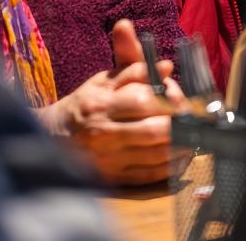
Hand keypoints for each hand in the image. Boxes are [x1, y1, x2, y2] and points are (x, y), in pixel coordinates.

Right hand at [37, 21, 185, 184]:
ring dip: (180, 145)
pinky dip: (171, 166)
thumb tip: (167, 66)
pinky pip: (151, 175)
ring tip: (190, 135)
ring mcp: (109, 159)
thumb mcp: (102, 82)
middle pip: (154, 131)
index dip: (168, 98)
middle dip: (179, 124)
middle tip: (192, 119)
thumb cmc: (84, 105)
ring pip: (157, 155)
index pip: (143, 100)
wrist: (53, 138)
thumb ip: (134, 71)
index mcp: (99, 105)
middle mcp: (103, 133)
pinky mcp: (114, 178)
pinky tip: (179, 155)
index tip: (181, 97)